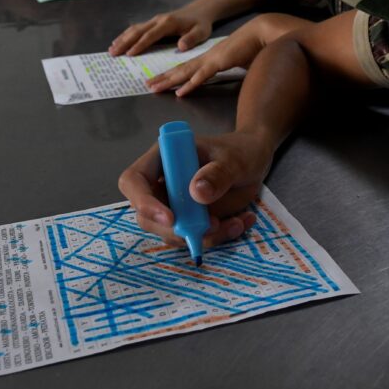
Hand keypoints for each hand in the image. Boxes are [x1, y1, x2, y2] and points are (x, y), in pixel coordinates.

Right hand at [108, 9, 211, 56]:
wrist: (201, 10)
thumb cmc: (201, 23)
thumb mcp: (201, 32)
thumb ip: (191, 39)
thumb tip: (181, 46)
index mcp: (168, 23)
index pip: (151, 35)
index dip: (140, 45)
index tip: (129, 54)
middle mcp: (158, 20)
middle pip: (138, 31)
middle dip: (125, 42)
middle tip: (113, 53)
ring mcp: (154, 20)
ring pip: (135, 28)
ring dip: (122, 38)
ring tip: (112, 49)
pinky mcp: (153, 22)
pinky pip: (137, 28)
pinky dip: (126, 35)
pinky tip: (119, 42)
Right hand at [117, 131, 272, 247]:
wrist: (254, 161)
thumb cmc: (239, 151)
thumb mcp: (234, 159)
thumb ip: (218, 174)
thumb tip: (197, 192)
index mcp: (162, 158)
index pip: (134, 180)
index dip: (144, 202)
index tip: (171, 218)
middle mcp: (162, 184)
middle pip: (148, 216)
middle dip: (176, 229)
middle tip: (213, 226)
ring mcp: (175, 206)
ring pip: (172, 233)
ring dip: (203, 236)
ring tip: (237, 222)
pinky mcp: (190, 222)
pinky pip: (195, 238)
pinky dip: (218, 237)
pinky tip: (240, 222)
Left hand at [146, 23, 264, 96]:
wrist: (262, 33)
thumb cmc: (254, 46)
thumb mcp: (239, 60)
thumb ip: (233, 67)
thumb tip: (233, 72)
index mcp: (211, 57)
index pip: (188, 68)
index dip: (173, 75)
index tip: (161, 81)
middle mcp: (207, 57)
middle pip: (181, 70)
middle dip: (163, 78)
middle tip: (148, 85)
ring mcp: (212, 59)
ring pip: (186, 72)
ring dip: (169, 81)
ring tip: (154, 87)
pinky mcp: (220, 62)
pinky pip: (202, 76)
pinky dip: (190, 84)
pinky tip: (180, 92)